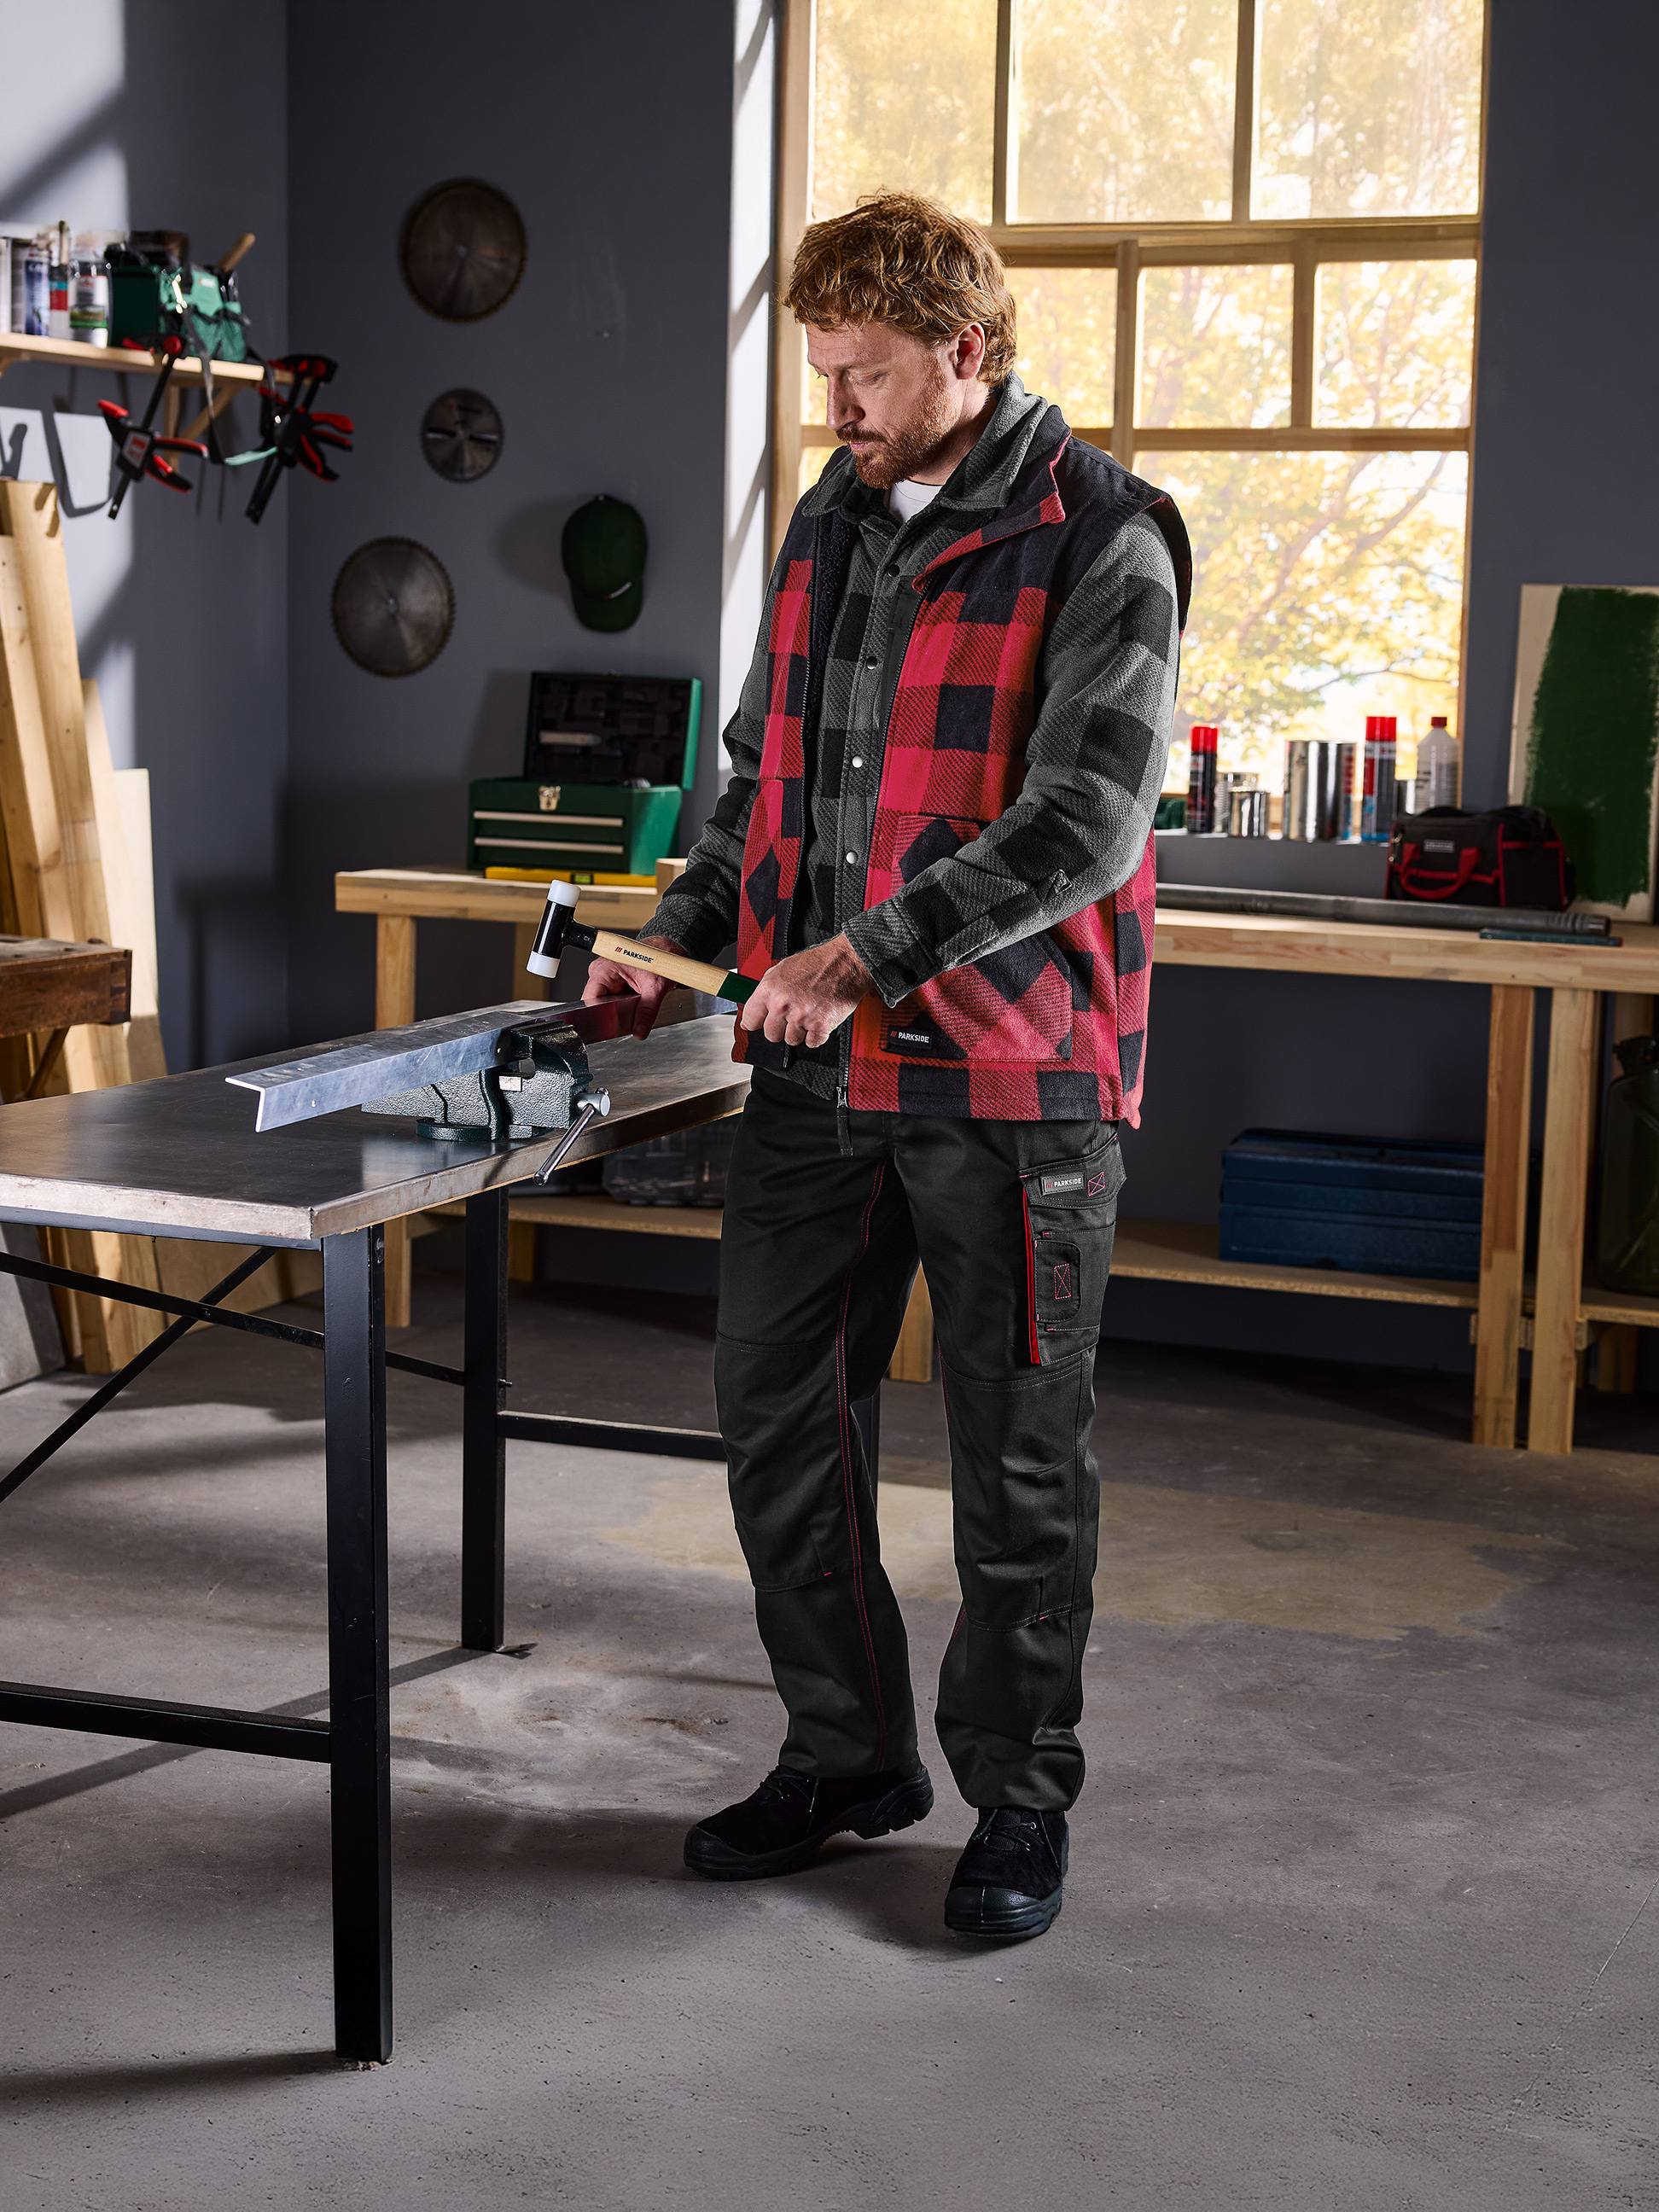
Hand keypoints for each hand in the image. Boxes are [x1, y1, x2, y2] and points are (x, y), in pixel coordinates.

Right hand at [582, 934, 679, 1039]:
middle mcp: (600, 972)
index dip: (599, 1014)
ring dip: (616, 1010)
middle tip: (629, 1019)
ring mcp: (604, 978)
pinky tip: (631, 1004)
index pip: (591, 998)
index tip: (612, 1025)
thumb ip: (647, 1012)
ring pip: (603, 1003)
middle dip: (611, 1014)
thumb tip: (640, 1031)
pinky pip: (610, 1000)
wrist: (665, 952)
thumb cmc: (659, 960)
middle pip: (596, 1003)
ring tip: (633, 1006)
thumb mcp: (655, 987)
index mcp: (604, 969)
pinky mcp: (611, 983)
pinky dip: (620, 1006)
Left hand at [740, 934, 871, 1048]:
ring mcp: (801, 1017)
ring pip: (791, 1040)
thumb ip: (768, 989)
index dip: (755, 1022)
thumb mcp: (783, 969)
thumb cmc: (816, 964)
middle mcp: (783, 1005)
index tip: (758, 1023)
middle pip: (770, 1035)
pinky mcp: (820, 1026)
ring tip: (807, 1014)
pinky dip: (816, 1036)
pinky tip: (818, 1021)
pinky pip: (811, 1043)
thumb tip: (757, 1007)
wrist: (845, 963)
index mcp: (769, 990)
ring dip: (799, 1031)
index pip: (750, 1020)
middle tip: (790, 1016)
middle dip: (780, 1028)